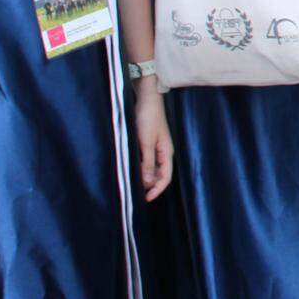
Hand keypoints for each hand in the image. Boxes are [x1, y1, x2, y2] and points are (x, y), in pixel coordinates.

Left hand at [133, 79, 174, 202]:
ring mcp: (156, 147)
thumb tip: (147, 182)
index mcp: (167, 153)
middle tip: (136, 193)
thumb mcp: (146, 142)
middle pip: (159, 175)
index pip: (165, 177)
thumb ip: (147, 162)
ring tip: (133, 183)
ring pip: (152, 168)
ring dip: (144, 176)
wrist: (147, 98)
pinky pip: (147, 160)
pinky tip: (132, 169)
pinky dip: (141, 167)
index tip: (146, 199)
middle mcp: (163, 152)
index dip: (157, 190)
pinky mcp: (149, 142)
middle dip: (150, 185)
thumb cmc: (148, 118)